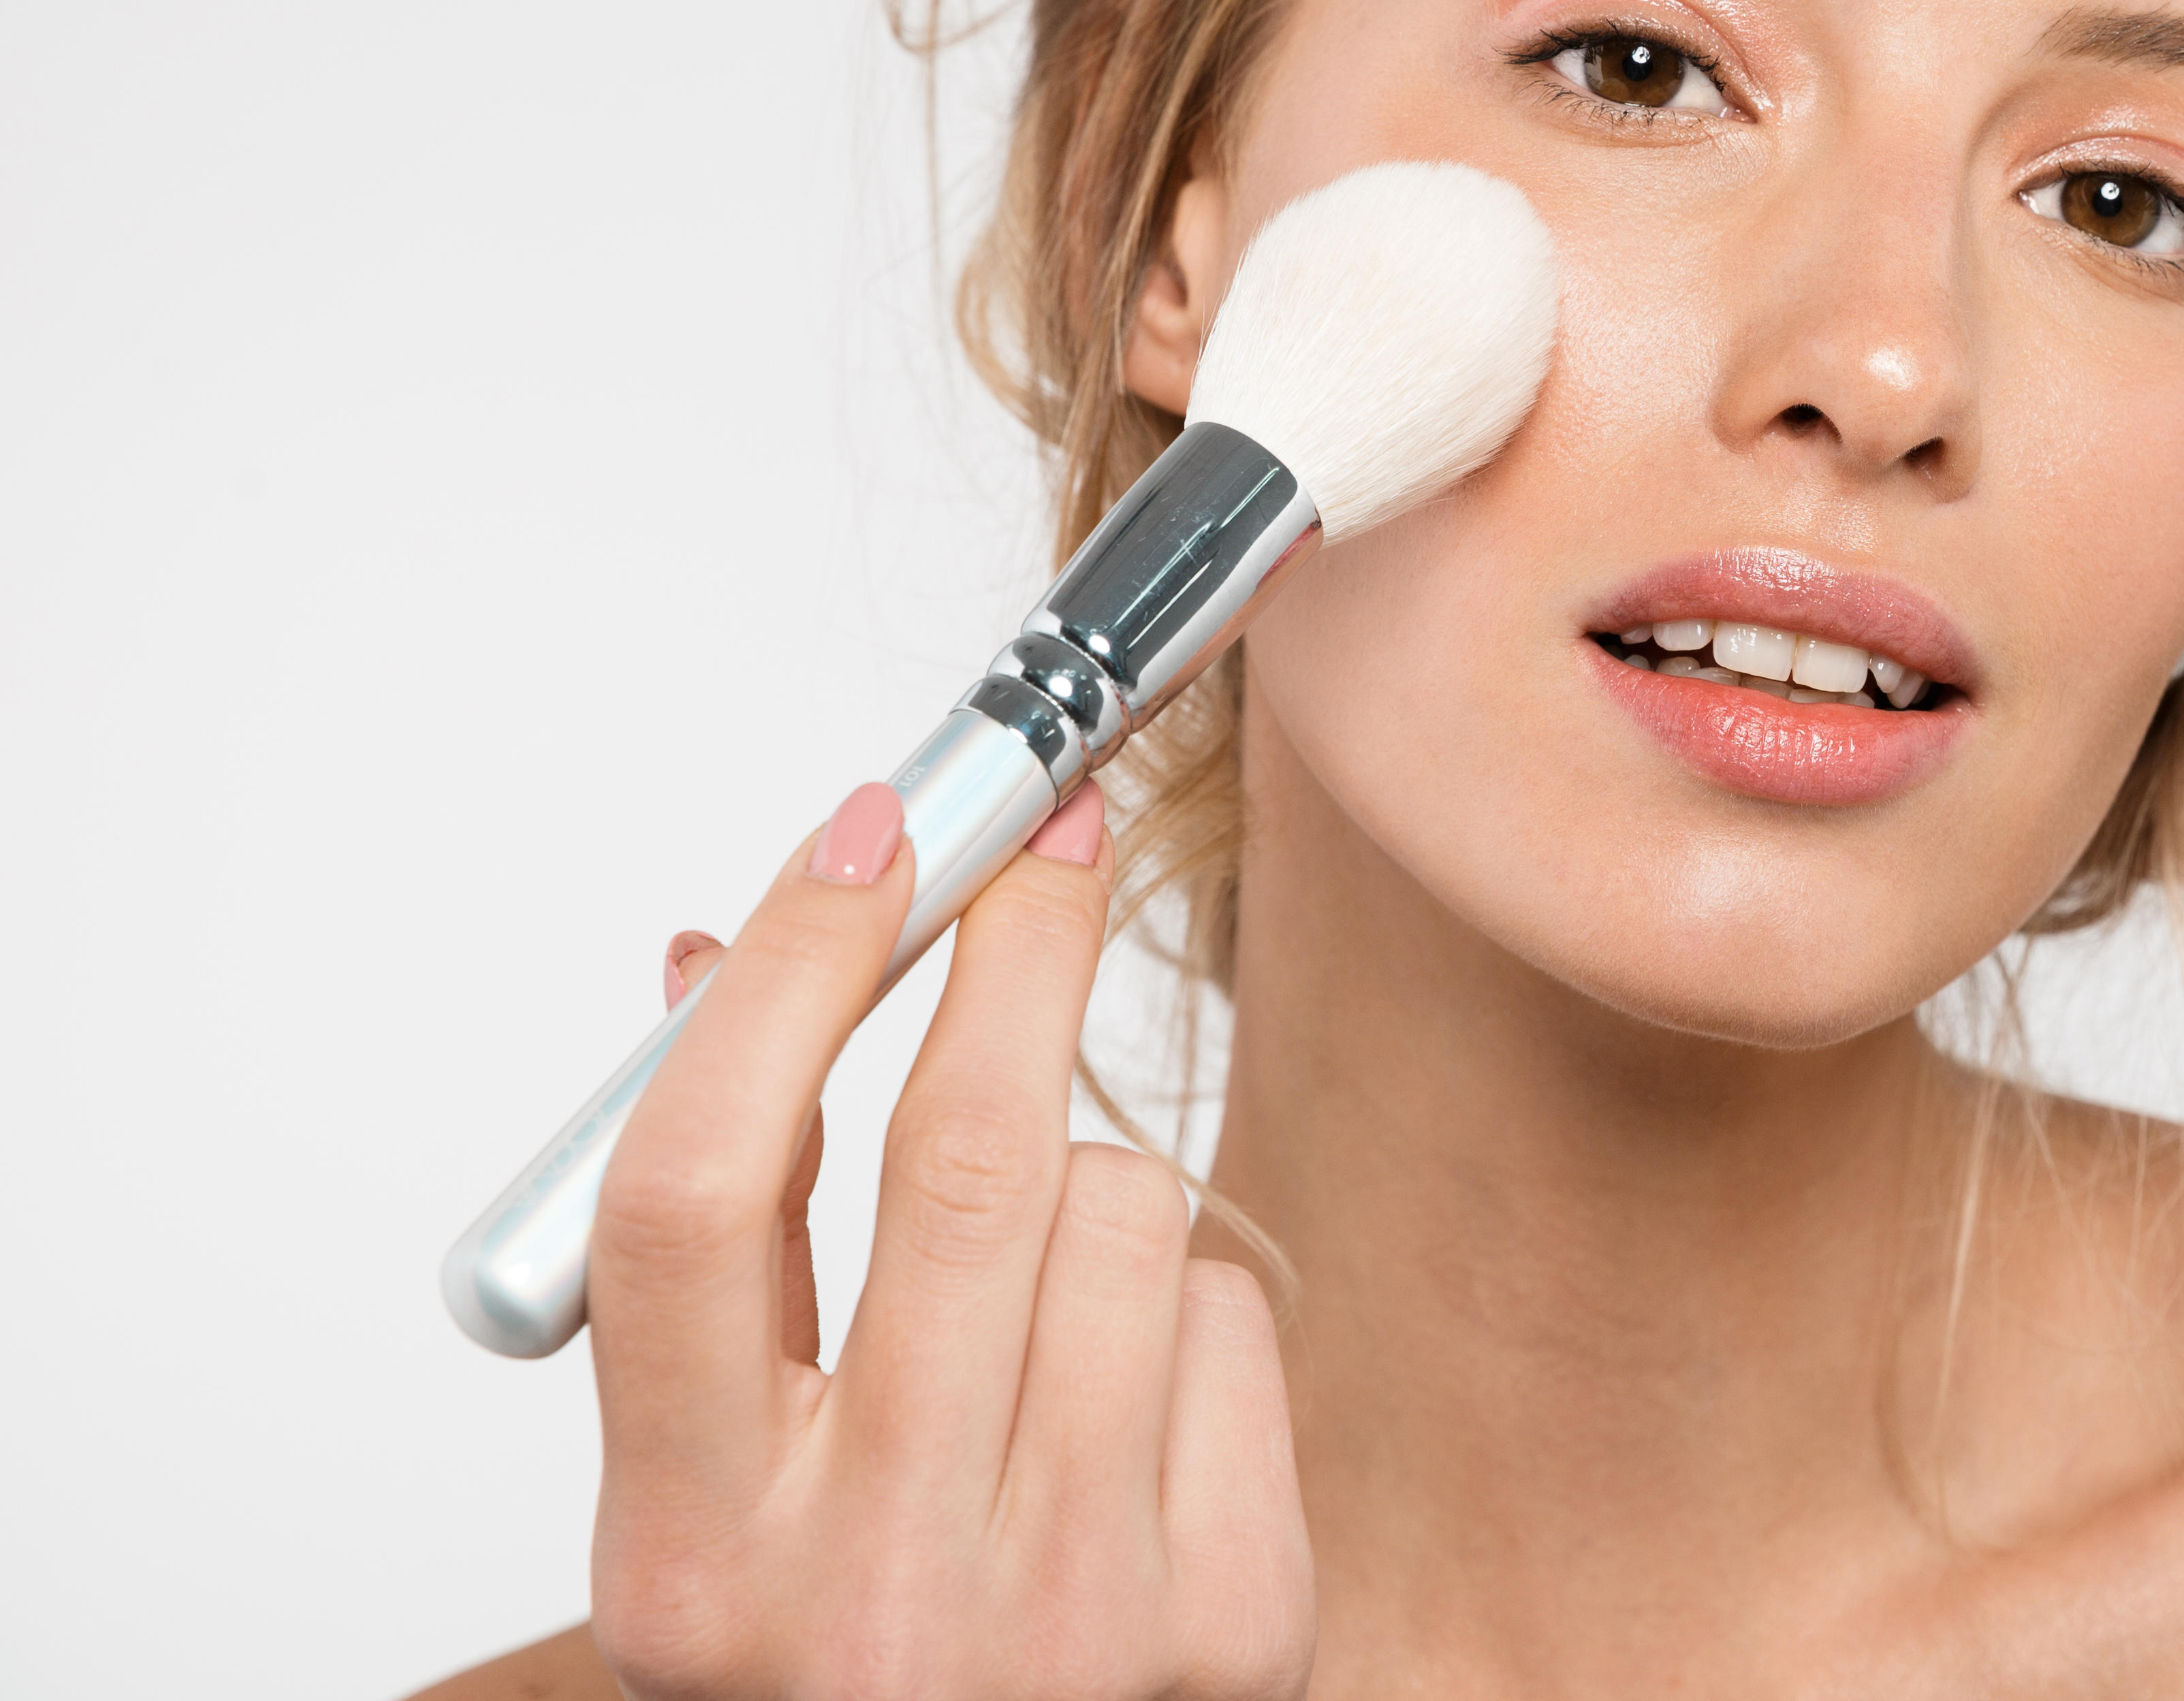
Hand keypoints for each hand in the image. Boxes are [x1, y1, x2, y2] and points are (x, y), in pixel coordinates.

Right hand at [583, 783, 1314, 1700]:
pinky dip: (1179, 1312)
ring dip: (1090, 1182)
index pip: (699, 1195)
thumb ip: (714, 1252)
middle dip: (1018, 946)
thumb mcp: (712, 1490)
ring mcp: (1072, 1615)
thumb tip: (708, 959)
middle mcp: (874, 1596)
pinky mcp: (1234, 1619)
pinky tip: (1125, 1413)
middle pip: (962, 1160)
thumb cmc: (838, 1638)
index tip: (871, 835)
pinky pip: (1226, 1317)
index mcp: (692, 1559)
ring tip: (1032, 1298)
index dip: (785, 977)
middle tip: (1048, 822)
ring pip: (1124, 1211)